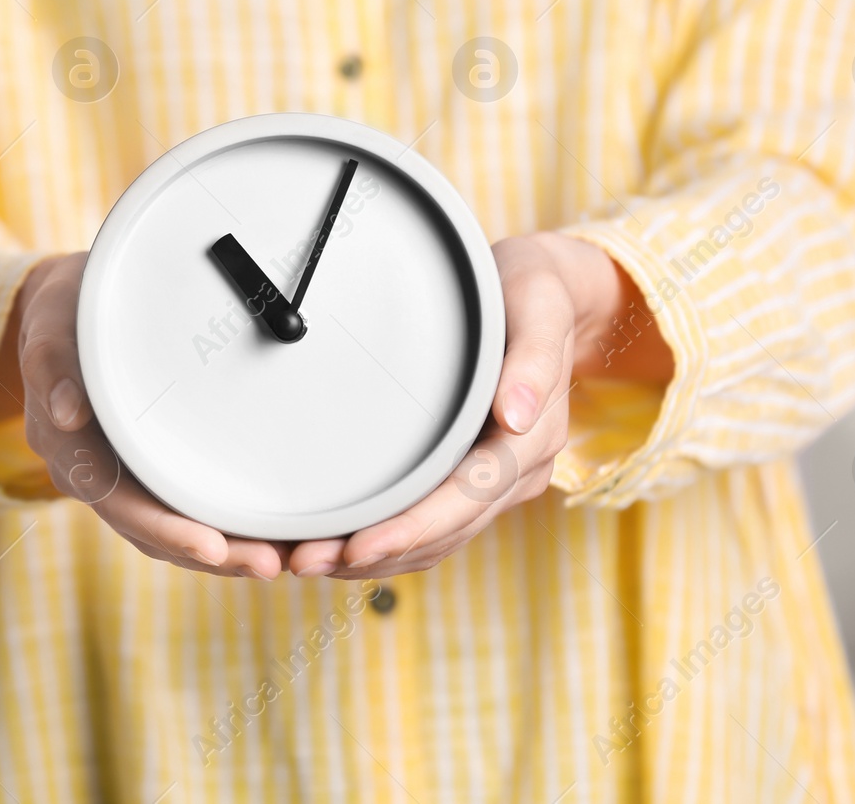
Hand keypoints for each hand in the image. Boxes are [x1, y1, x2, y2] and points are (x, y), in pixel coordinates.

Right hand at [0, 253, 292, 578]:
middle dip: (212, 554)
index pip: (119, 503)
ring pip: (174, 532)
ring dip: (226, 552)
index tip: (211, 545)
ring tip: (281, 559)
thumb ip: (52, 363)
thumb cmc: (68, 313)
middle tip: (269, 563)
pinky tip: (268, 536)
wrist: (72, 312)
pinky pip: (186, 512)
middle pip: (154, 533)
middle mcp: (95, 477)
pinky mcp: (151, 472)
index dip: (165, 529)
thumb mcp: (53, 323)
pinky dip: (224, 530)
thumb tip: (66, 413)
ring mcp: (124, 479)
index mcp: (69, 450)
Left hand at [286, 232, 673, 579]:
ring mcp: (498, 482)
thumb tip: (517, 416)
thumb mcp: (540, 306)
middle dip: (376, 553)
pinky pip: (434, 527)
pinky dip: (389, 543)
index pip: (467, 497)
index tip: (358, 546)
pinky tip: (341, 544)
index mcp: (532, 439)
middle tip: (304, 561)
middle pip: (444, 532)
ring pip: (436, 541)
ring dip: (374, 558)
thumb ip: (534, 359)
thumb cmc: (534, 293)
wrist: (550, 295)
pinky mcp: (475, 479)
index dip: (412, 528)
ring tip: (306, 560)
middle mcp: (518, 472)